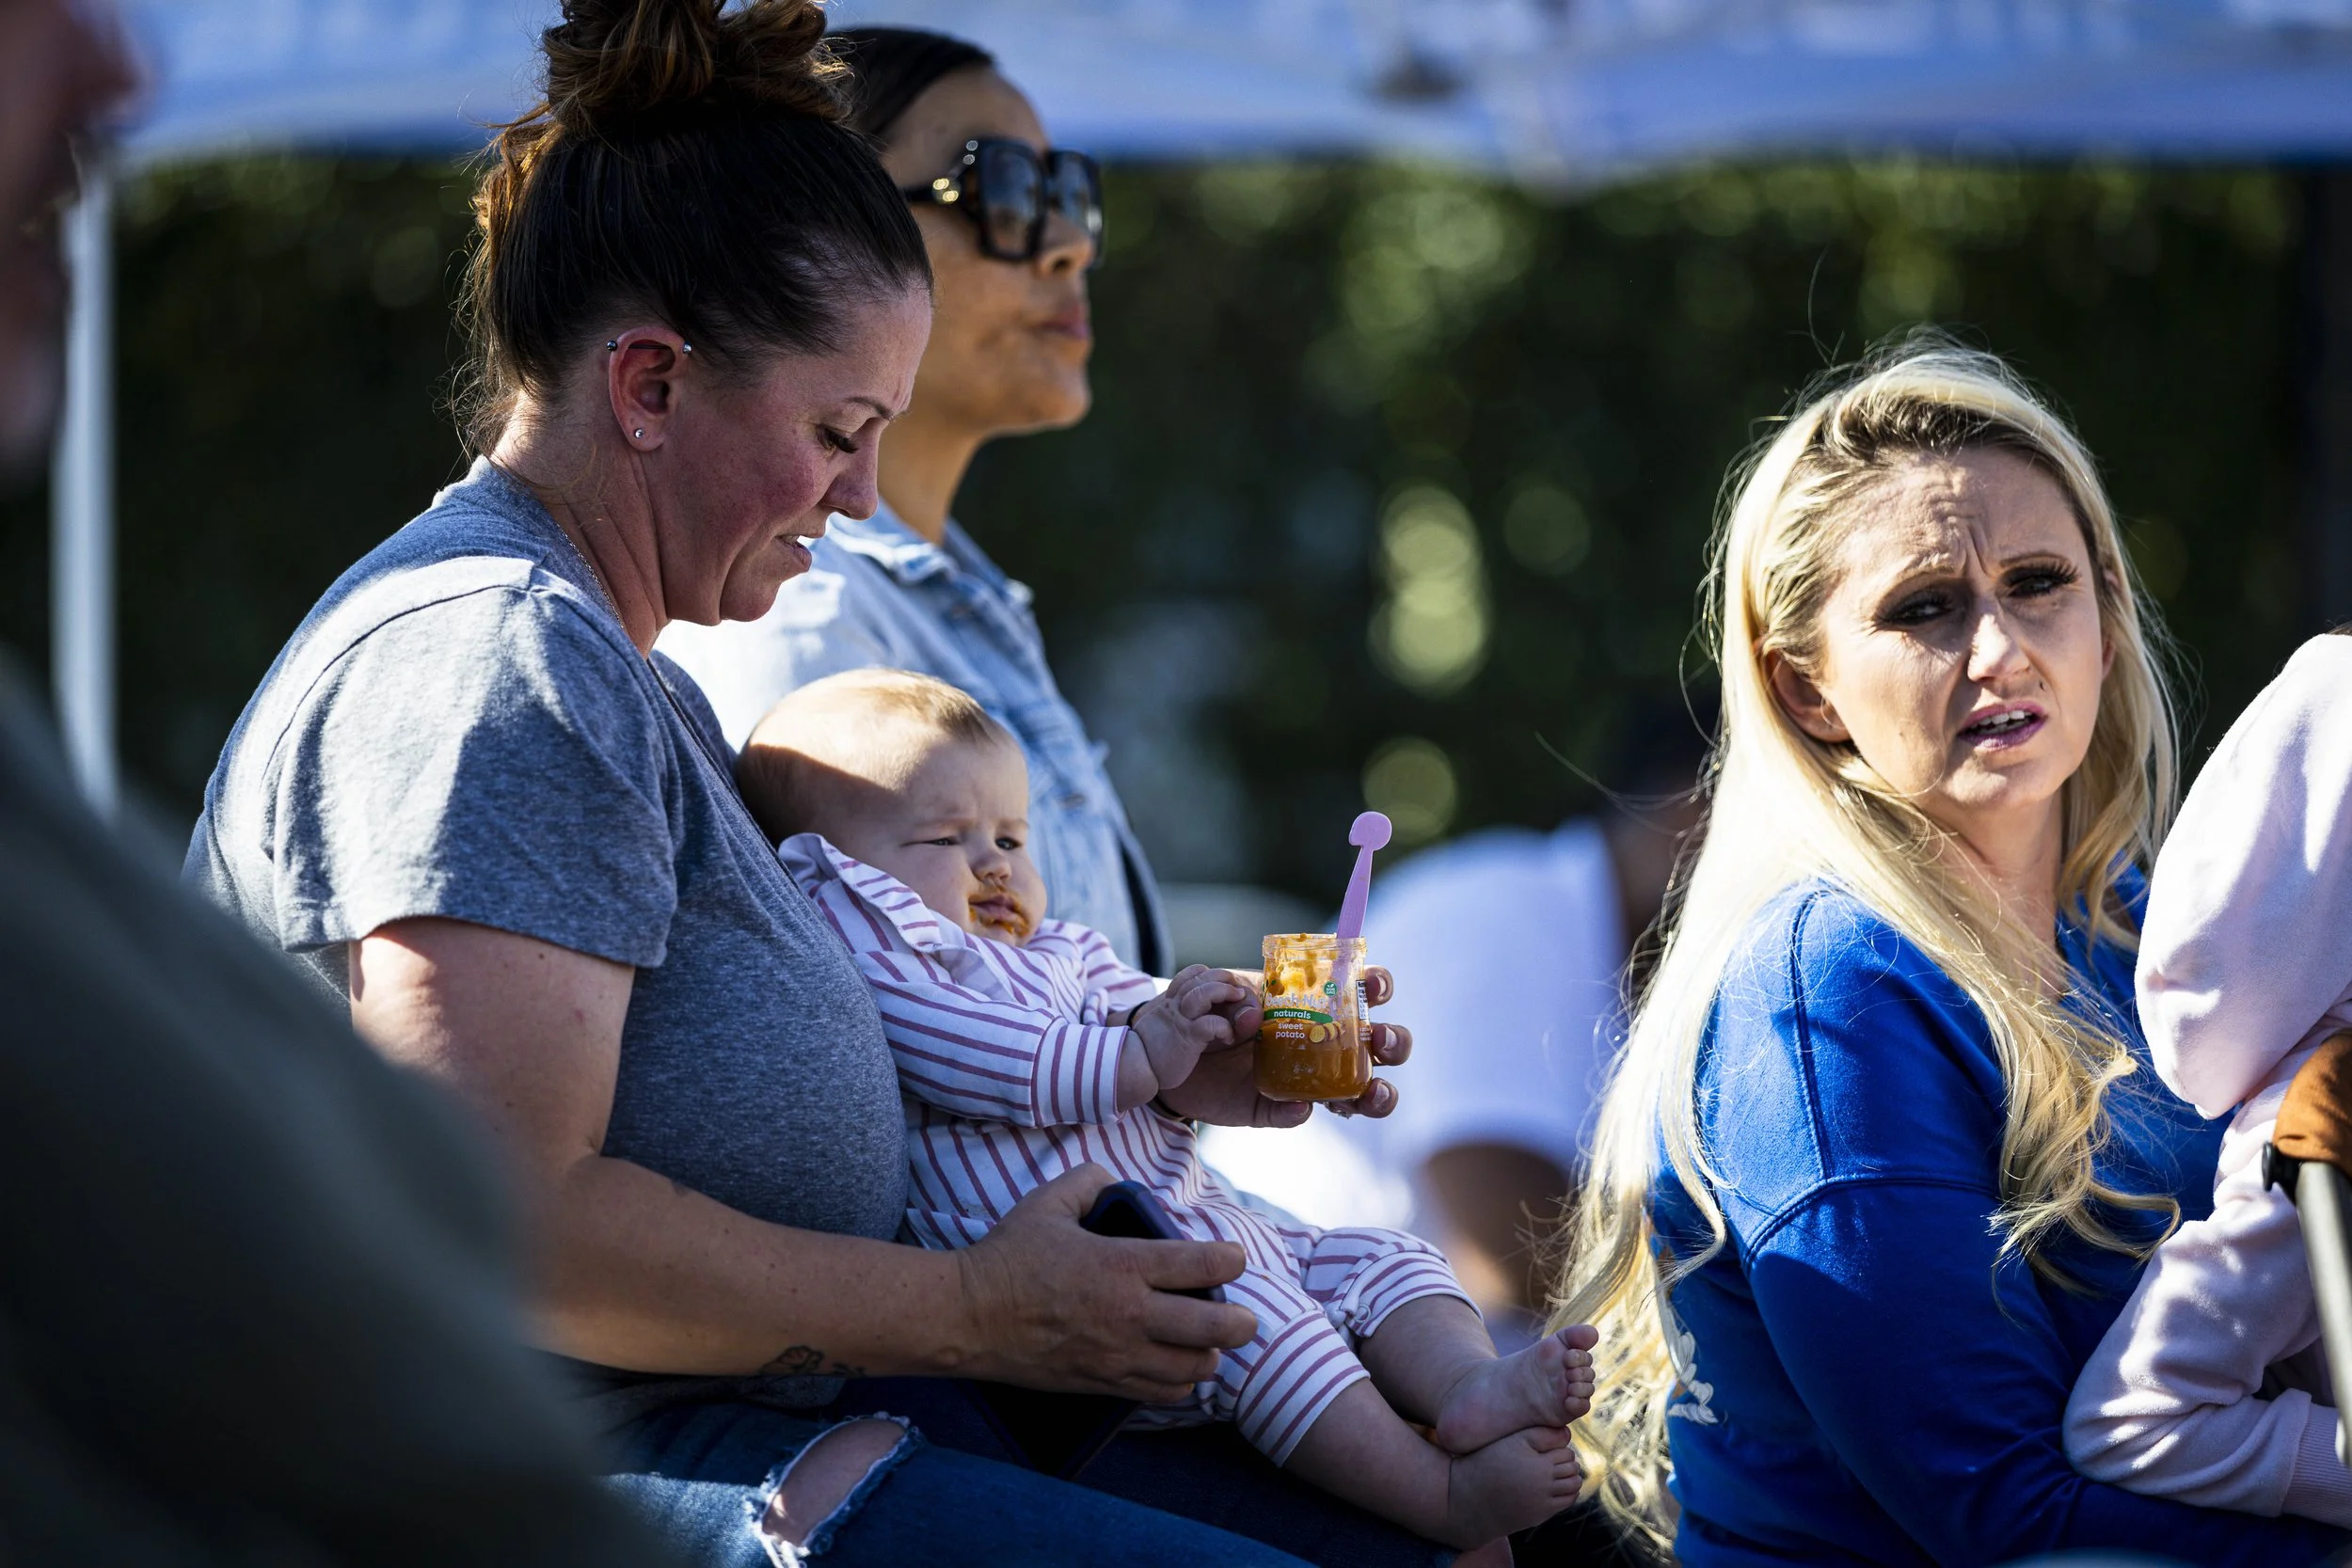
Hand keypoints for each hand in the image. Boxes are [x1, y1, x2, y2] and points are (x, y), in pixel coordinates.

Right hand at [952, 1164, 1255, 1401]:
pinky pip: (1160, 1393)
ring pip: (1193, 1369)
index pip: (1200, 1265)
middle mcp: (1129, 1315)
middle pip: (1213, 1328)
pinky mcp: (1103, 1384)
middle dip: (1240, 1321)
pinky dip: (1179, 1383)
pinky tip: (1176, 1368)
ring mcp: (1118, 1355)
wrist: (969, 1318)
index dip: (1230, 1260)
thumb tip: (1116, 1180)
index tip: (1234, 1258)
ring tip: (1210, 1343)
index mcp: (1122, 1265)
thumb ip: (1091, 1179)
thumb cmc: (1009, 1256)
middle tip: (1243, 1315)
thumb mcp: (1049, 1201)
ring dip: (1210, 1355)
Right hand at [1129, 965, 1252, 1096]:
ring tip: (1239, 999)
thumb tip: (1192, 1017)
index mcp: (1170, 1002)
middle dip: (1223, 977)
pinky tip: (1228, 1037)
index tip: (1220, 982)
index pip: (1189, 975)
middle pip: (1201, 978)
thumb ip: (1175, 1016)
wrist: (1134, 1067)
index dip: (1207, 974)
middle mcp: (1175, 1006)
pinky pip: (1211, 1024)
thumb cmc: (1151, 1050)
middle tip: (1237, 989)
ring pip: (1204, 993)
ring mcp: (1181, 1020)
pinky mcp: (1188, 1038)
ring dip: (1225, 992)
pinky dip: (1225, 1027)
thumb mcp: (1162, 1025)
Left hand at [1154, 966, 1413, 1125]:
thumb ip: (1243, 999)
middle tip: (1377, 1039)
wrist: (1176, 1048)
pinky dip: (1298, 1111)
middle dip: (1393, 1042)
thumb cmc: (1218, 1010)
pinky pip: (1296, 1114)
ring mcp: (1311, 1080)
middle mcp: (1328, 1044)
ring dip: (1378, 1093)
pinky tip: (1298, 1106)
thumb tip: (1253, 1021)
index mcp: (1324, 1004)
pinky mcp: (1279, 1108)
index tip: (1372, 984)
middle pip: (1384, 1046)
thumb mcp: (1230, 992)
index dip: (1379, 985)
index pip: (1366, 990)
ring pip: (1363, 1093)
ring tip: (1368, 1092)